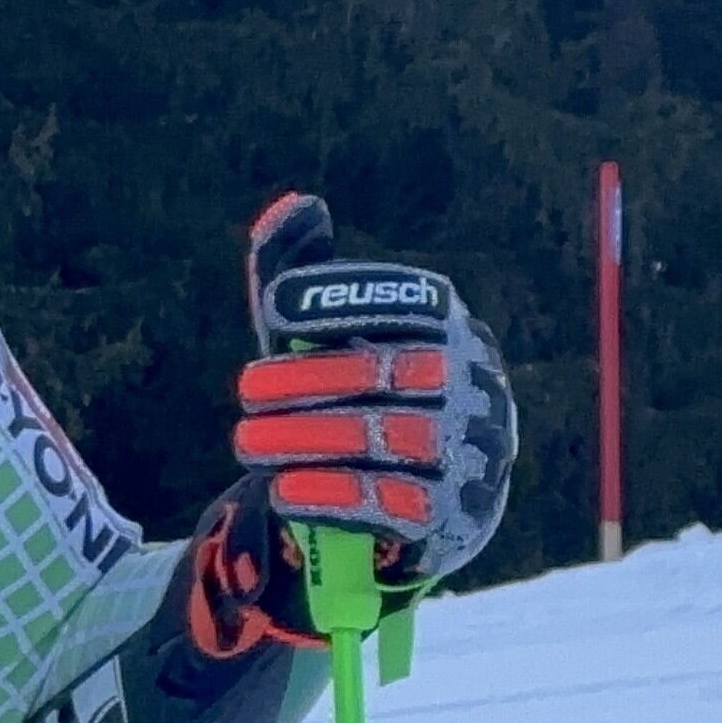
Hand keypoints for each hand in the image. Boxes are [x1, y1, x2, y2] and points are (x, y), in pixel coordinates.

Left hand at [233, 192, 515, 585]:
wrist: (413, 506)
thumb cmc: (359, 400)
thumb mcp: (328, 341)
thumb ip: (305, 278)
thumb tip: (293, 205)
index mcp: (452, 328)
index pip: (410, 301)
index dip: (341, 300)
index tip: (273, 313)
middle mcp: (476, 385)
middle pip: (393, 373)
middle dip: (308, 381)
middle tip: (245, 391)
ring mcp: (474, 453)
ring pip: (392, 438)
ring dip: (310, 439)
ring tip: (250, 441)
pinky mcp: (456, 517)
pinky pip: (396, 504)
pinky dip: (332, 495)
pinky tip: (283, 488)